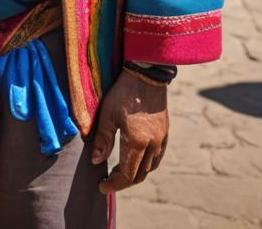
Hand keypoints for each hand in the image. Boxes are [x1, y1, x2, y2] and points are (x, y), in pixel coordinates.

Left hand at [91, 69, 168, 193]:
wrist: (147, 74)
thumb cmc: (123, 92)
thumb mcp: (107, 114)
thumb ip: (103, 140)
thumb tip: (96, 161)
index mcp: (137, 143)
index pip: (126, 175)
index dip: (114, 184)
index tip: (102, 187)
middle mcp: (152, 145)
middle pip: (139, 175)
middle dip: (123, 181)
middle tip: (108, 180)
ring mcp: (161, 139)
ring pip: (150, 168)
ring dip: (135, 174)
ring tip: (120, 170)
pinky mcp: (165, 132)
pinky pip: (157, 157)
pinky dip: (146, 164)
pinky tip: (136, 158)